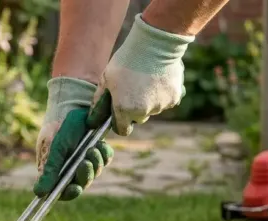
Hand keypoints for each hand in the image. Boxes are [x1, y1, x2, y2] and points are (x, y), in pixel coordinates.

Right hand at [33, 77, 113, 200]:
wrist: (76, 103)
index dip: (69, 193)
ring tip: (93, 148)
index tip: (75, 187)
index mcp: (55, 168)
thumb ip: (49, 171)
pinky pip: (104, 160)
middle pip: (81, 183)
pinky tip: (100, 145)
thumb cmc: (61, 125)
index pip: (62, 191)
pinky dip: (104, 155)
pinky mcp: (96, 149)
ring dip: (95, 163)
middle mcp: (69, 166)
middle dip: (85, 175)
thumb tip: (38, 194)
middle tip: (86, 162)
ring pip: (94, 172)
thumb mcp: (55, 148)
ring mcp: (83, 158)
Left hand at [87, 14, 194, 135]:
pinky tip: (159, 77)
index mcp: (124, 109)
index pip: (122, 130)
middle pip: (139, 118)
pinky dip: (163, 93)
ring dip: (150, 100)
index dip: (120, 122)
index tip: (120, 112)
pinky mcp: (174, 98)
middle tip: (133, 89)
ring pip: (153, 109)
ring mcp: (160, 106)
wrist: (155, 44)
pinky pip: (167, 101)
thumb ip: (99, 100)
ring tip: (147, 79)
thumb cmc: (127, 60)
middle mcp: (143, 112)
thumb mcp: (106, 78)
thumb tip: (93, 117)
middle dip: (135, 109)